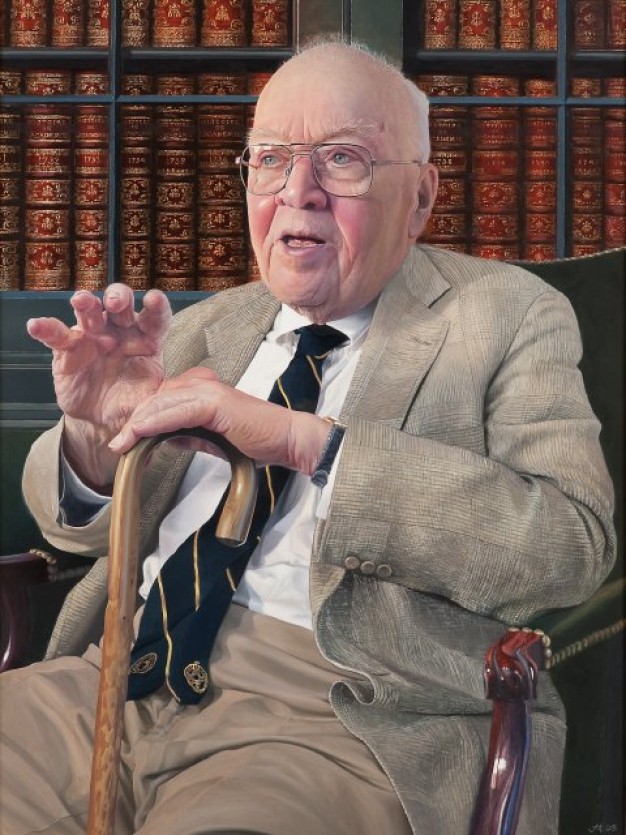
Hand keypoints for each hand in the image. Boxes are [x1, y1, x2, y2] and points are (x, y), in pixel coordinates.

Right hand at [27, 284, 171, 488]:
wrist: (104, 421)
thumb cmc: (134, 402)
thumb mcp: (158, 399)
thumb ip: (178, 389)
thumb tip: (209, 379)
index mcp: (148, 339)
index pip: (155, 318)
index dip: (156, 307)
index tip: (155, 300)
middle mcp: (121, 331)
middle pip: (120, 305)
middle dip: (119, 298)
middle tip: (117, 303)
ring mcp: (93, 336)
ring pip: (90, 312)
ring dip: (86, 303)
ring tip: (82, 301)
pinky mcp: (68, 349)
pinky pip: (57, 335)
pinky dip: (46, 328)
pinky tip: (37, 325)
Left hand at [108, 367, 331, 474]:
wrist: (287, 440)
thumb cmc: (258, 440)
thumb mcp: (213, 439)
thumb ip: (189, 434)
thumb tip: (165, 438)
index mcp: (202, 391)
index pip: (161, 400)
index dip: (141, 419)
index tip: (125, 441)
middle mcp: (203, 385)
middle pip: (156, 399)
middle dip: (134, 422)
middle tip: (117, 445)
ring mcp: (210, 390)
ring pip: (163, 403)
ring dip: (139, 424)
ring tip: (122, 443)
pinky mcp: (216, 402)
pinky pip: (178, 410)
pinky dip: (156, 421)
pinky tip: (140, 432)